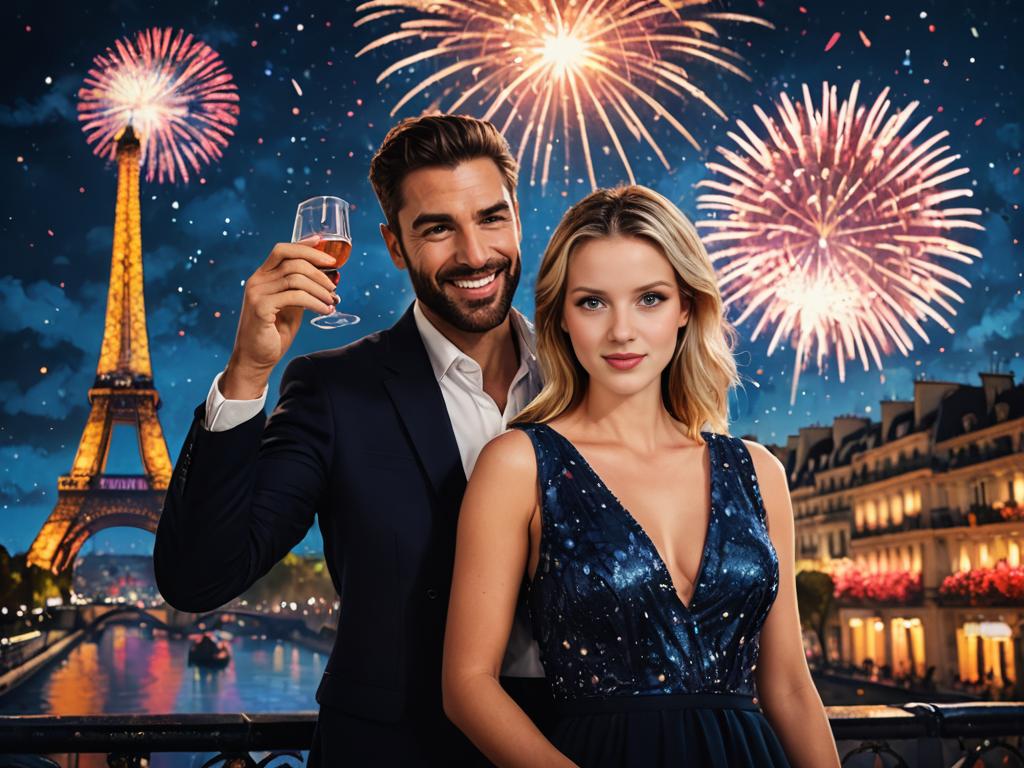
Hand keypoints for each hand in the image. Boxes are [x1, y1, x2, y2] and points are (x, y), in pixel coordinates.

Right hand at [221, 236, 337, 398]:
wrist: (256, 359)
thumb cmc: (274, 333)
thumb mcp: (290, 306)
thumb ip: (300, 289)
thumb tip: (325, 278)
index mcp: (262, 276)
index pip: (282, 250)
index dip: (304, 245)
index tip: (323, 243)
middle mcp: (257, 281)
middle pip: (292, 261)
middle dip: (318, 270)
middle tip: (334, 285)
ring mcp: (257, 293)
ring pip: (296, 278)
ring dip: (320, 288)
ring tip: (332, 301)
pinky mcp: (260, 308)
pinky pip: (295, 296)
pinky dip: (315, 302)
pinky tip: (325, 310)